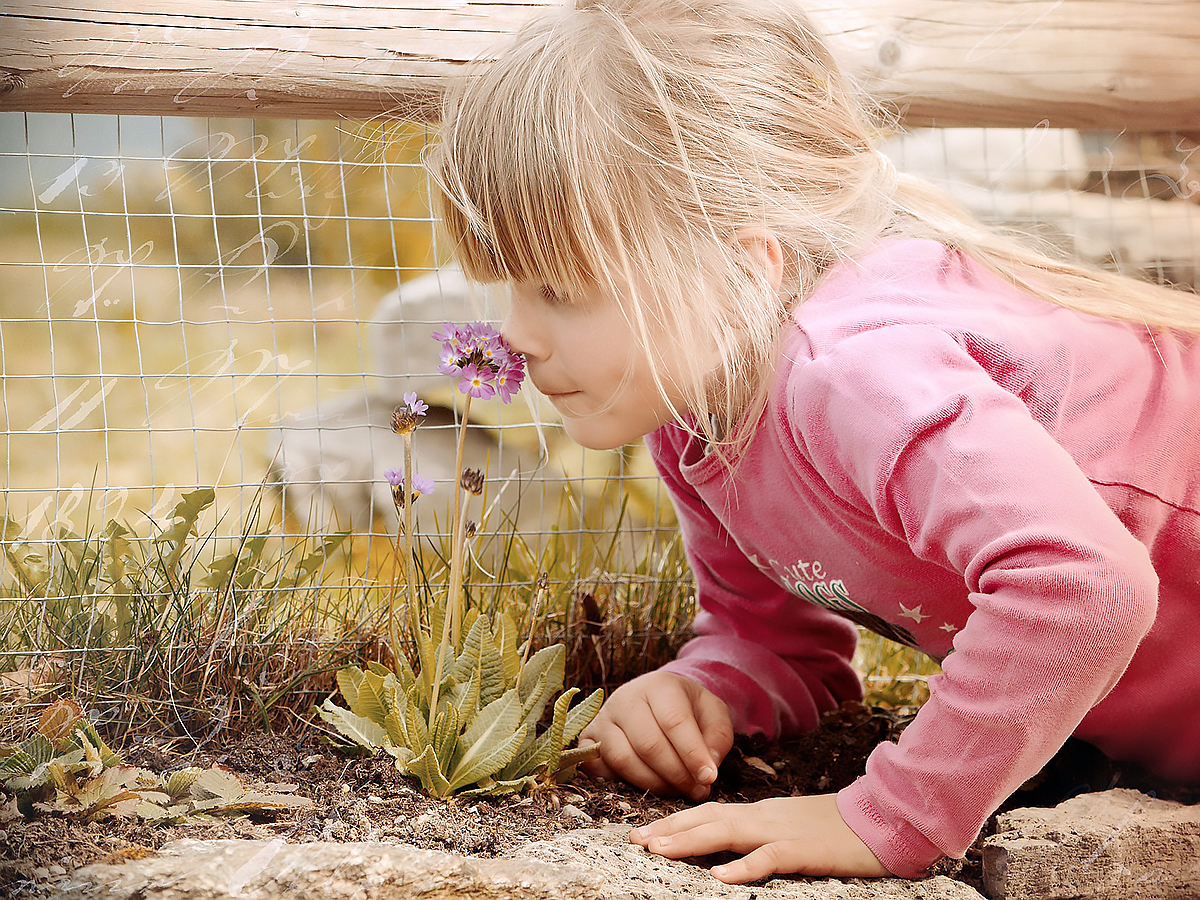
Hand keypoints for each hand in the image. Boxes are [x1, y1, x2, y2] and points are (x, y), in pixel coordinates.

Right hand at [579, 671, 733, 800]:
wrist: (658, 698)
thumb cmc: (688, 709)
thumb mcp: (713, 714)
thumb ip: (718, 738)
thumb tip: (707, 769)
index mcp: (659, 685)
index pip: (674, 721)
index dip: (692, 754)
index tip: (709, 778)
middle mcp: (625, 698)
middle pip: (648, 744)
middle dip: (676, 774)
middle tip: (697, 790)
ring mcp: (603, 718)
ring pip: (622, 759)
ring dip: (652, 784)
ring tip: (676, 790)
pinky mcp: (588, 738)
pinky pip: (597, 767)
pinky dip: (619, 783)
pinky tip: (644, 785)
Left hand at [630, 793, 889, 882]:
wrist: (884, 818)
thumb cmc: (839, 829)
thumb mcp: (792, 828)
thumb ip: (762, 833)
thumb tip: (730, 846)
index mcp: (761, 813)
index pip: (709, 812)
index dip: (676, 821)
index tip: (645, 832)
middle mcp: (764, 817)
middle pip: (707, 817)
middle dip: (670, 829)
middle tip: (635, 840)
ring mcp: (782, 831)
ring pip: (727, 832)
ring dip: (690, 841)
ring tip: (658, 851)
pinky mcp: (804, 850)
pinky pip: (768, 858)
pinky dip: (743, 867)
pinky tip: (720, 877)